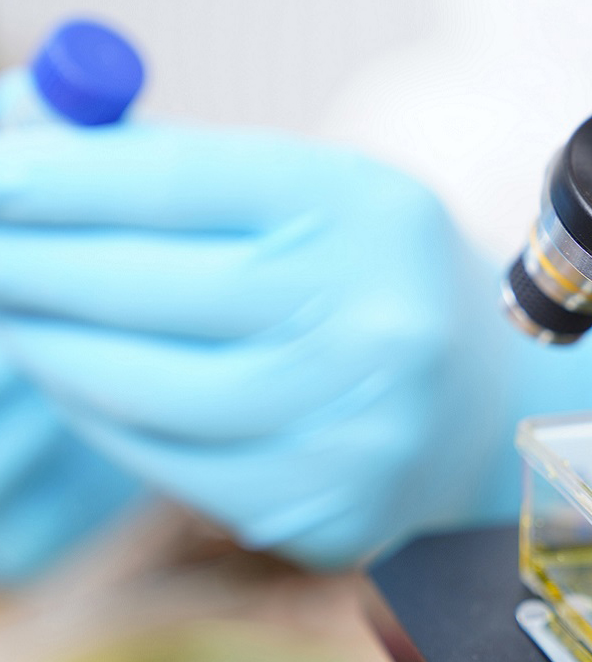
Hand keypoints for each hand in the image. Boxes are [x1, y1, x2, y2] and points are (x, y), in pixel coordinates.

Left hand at [0, 117, 509, 566]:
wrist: (475, 396)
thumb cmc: (376, 280)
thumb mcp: (314, 200)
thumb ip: (189, 174)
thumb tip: (39, 152)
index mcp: (374, 215)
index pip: (187, 185)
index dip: (65, 178)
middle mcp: (383, 324)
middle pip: (164, 290)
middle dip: (38, 266)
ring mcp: (366, 429)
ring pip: (160, 396)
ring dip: (59, 353)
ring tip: (19, 317)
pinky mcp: (336, 509)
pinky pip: (183, 471)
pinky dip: (111, 426)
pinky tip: (84, 388)